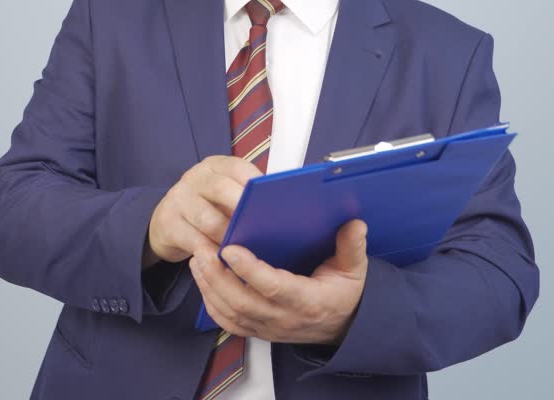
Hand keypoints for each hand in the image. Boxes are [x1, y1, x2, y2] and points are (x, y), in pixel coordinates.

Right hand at [144, 155, 262, 266]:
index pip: (237, 168)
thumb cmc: (206, 209)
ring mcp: (178, 198)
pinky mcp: (167, 223)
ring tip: (245, 251)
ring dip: (229, 238)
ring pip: (209, 220)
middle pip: (221, 190)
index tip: (272, 203)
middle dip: (243, 210)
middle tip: (261, 229)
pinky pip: (194, 241)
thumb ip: (246, 199)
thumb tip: (279, 213)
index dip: (255, 185)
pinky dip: (212, 252)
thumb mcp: (224, 197)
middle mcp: (195, 177)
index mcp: (215, 166)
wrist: (166, 224)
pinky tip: (224, 260)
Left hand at [190, 218, 367, 344]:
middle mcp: (285, 319)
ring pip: (231, 313)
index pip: (274, 288)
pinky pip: (228, 323)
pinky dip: (211, 303)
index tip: (230, 248)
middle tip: (203, 249)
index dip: (250, 270)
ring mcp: (269, 328)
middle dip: (218, 276)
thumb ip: (353, 247)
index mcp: (308, 302)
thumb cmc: (345, 294)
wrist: (343, 327)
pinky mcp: (259, 331)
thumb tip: (355, 223)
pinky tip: (203, 279)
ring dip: (209, 286)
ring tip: (198, 257)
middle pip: (243, 302)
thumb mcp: (355, 270)